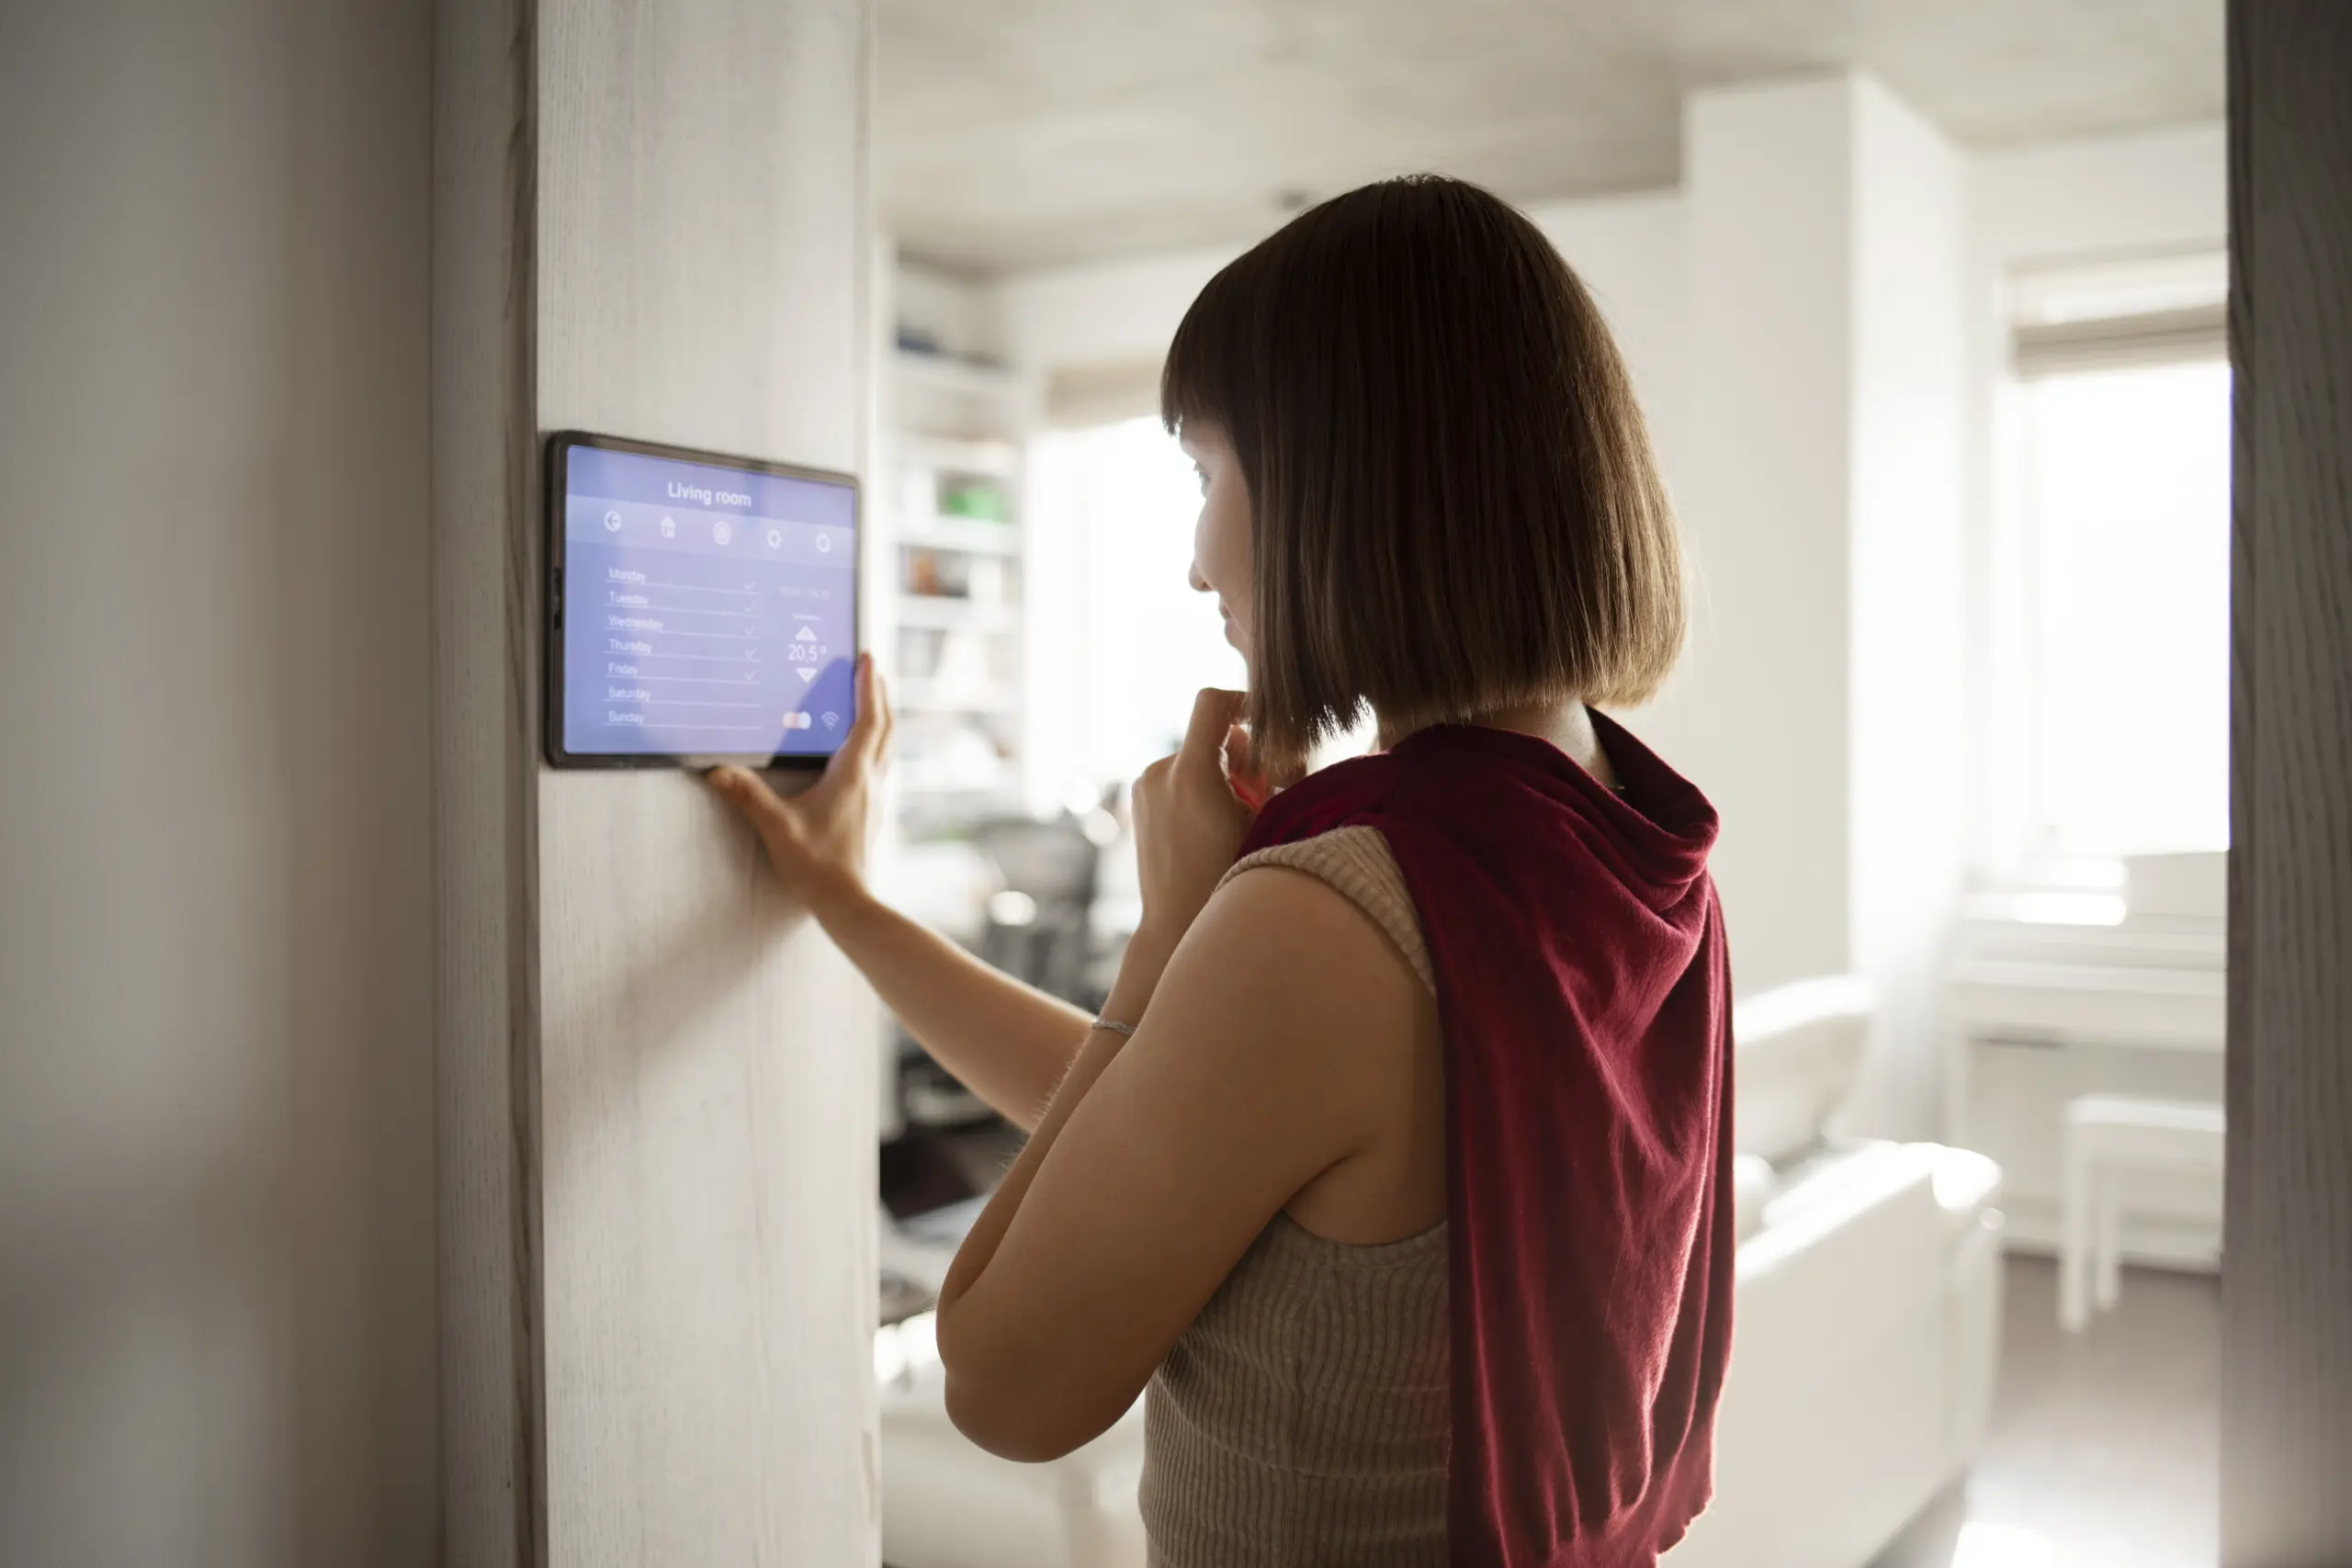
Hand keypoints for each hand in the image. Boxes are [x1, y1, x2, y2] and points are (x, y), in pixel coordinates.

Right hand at [708, 652, 893, 921]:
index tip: (868, 658)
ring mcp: (875, 798)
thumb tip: (718, 771)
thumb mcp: (778, 828)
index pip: (868, 719)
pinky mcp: (871, 812)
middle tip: (872, 669)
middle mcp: (871, 781)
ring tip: (869, 702)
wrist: (847, 903)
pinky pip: (878, 767)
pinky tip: (857, 754)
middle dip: (879, 695)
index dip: (868, 686)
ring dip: (880, 719)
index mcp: (853, 774)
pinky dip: (873, 746)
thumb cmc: (818, 866)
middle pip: (885, 727)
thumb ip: (748, 797)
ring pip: (886, 747)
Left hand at [1126, 688, 1270, 971]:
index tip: (1264, 719)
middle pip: (1211, 735)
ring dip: (1222, 774)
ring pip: (1196, 757)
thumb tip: (1254, 738)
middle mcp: (1159, 772)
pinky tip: (1211, 826)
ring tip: (1236, 817)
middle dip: (1241, 754)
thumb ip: (1263, 772)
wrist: (1177, 925)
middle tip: (1263, 791)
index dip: (1242, 700)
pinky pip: (1178, 777)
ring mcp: (1144, 787)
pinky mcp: (1139, 801)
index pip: (1212, 702)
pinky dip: (1201, 788)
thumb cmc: (1230, 878)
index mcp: (1191, 773)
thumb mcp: (1262, 822)